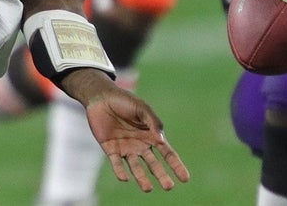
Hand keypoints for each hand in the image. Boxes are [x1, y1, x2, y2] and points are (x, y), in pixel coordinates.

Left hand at [68, 72, 189, 192]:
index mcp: (151, 136)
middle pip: (153, 164)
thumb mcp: (142, 108)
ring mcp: (126, 149)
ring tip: (148, 188)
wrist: (101, 97)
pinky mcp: (110, 149)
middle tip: (168, 187)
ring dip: (141, 178)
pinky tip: (125, 178)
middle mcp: (140, 146)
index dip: (176, 166)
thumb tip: (162, 141)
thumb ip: (153, 122)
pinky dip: (120, 171)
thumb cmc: (124, 101)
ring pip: (136, 167)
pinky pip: (116, 163)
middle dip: (161, 175)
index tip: (185, 179)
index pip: (167, 154)